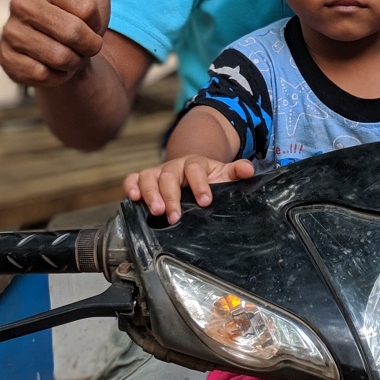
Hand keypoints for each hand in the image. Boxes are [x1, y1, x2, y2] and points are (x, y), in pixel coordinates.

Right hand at [0, 0, 111, 86]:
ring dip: (73, 62)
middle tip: (83, 43)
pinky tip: (51, 67)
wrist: (71, 56)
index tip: (90, 21)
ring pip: (58, 56)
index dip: (97, 22)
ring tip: (68, 54)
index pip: (87, 9)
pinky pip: (41, 74)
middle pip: (72, 33)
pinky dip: (56, 76)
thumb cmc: (84, 19)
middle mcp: (19, 3)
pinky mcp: (4, 59)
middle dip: (88, 45)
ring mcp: (9, 32)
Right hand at [125, 154, 255, 223]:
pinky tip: (133, 198)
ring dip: (151, 194)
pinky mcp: (144, 179)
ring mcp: (157, 172)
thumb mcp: (223, 174)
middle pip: (169, 176)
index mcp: (195, 163)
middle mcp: (174, 166)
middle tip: (174, 216)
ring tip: (156, 211)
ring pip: (149, 177)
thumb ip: (236, 171)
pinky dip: (130, 187)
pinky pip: (132, 179)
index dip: (199, 184)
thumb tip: (249, 170)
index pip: (195, 169)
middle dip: (171, 196)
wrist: (190, 172)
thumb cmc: (207, 177)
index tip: (205, 201)